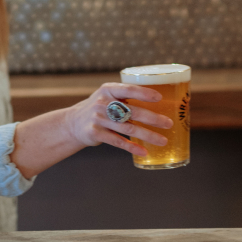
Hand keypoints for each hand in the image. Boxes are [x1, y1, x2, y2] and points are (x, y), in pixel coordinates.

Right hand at [11, 82, 172, 178]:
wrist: (73, 123)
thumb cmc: (100, 108)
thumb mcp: (108, 97)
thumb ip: (127, 98)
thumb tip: (160, 103)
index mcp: (108, 89)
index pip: (128, 89)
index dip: (143, 93)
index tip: (159, 98)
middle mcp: (102, 103)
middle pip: (132, 111)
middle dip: (152, 118)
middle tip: (168, 123)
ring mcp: (98, 119)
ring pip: (128, 128)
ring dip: (147, 135)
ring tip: (163, 141)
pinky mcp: (95, 133)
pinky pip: (117, 142)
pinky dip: (132, 147)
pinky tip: (143, 151)